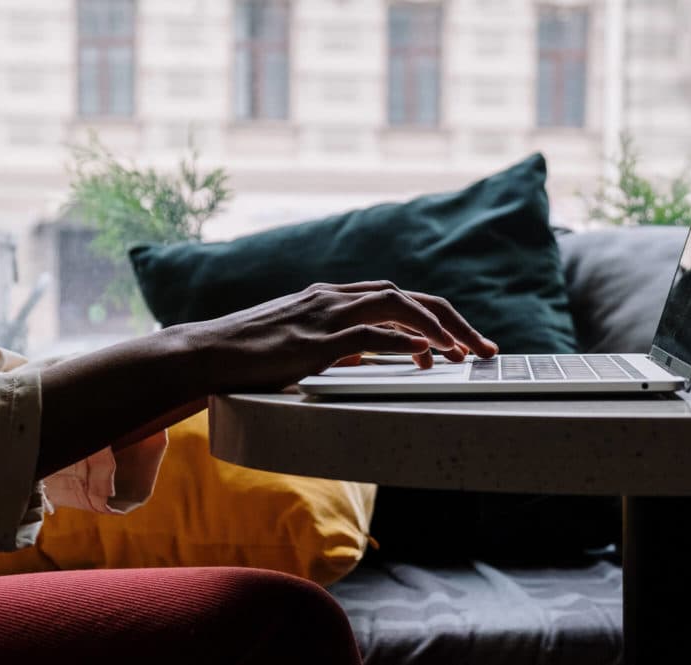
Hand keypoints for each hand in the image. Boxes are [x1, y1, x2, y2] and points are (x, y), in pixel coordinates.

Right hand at [180, 281, 497, 392]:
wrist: (204, 353)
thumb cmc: (249, 353)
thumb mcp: (302, 343)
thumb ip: (336, 344)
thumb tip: (367, 357)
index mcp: (334, 297)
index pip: (399, 297)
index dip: (438, 316)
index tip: (464, 342)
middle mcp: (334, 298)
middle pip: (410, 296)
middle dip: (454, 320)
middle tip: (485, 349)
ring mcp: (324, 316)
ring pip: (396, 305)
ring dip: (437, 327)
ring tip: (464, 352)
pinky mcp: (313, 341)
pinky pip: (367, 335)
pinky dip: (401, 341)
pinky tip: (425, 353)